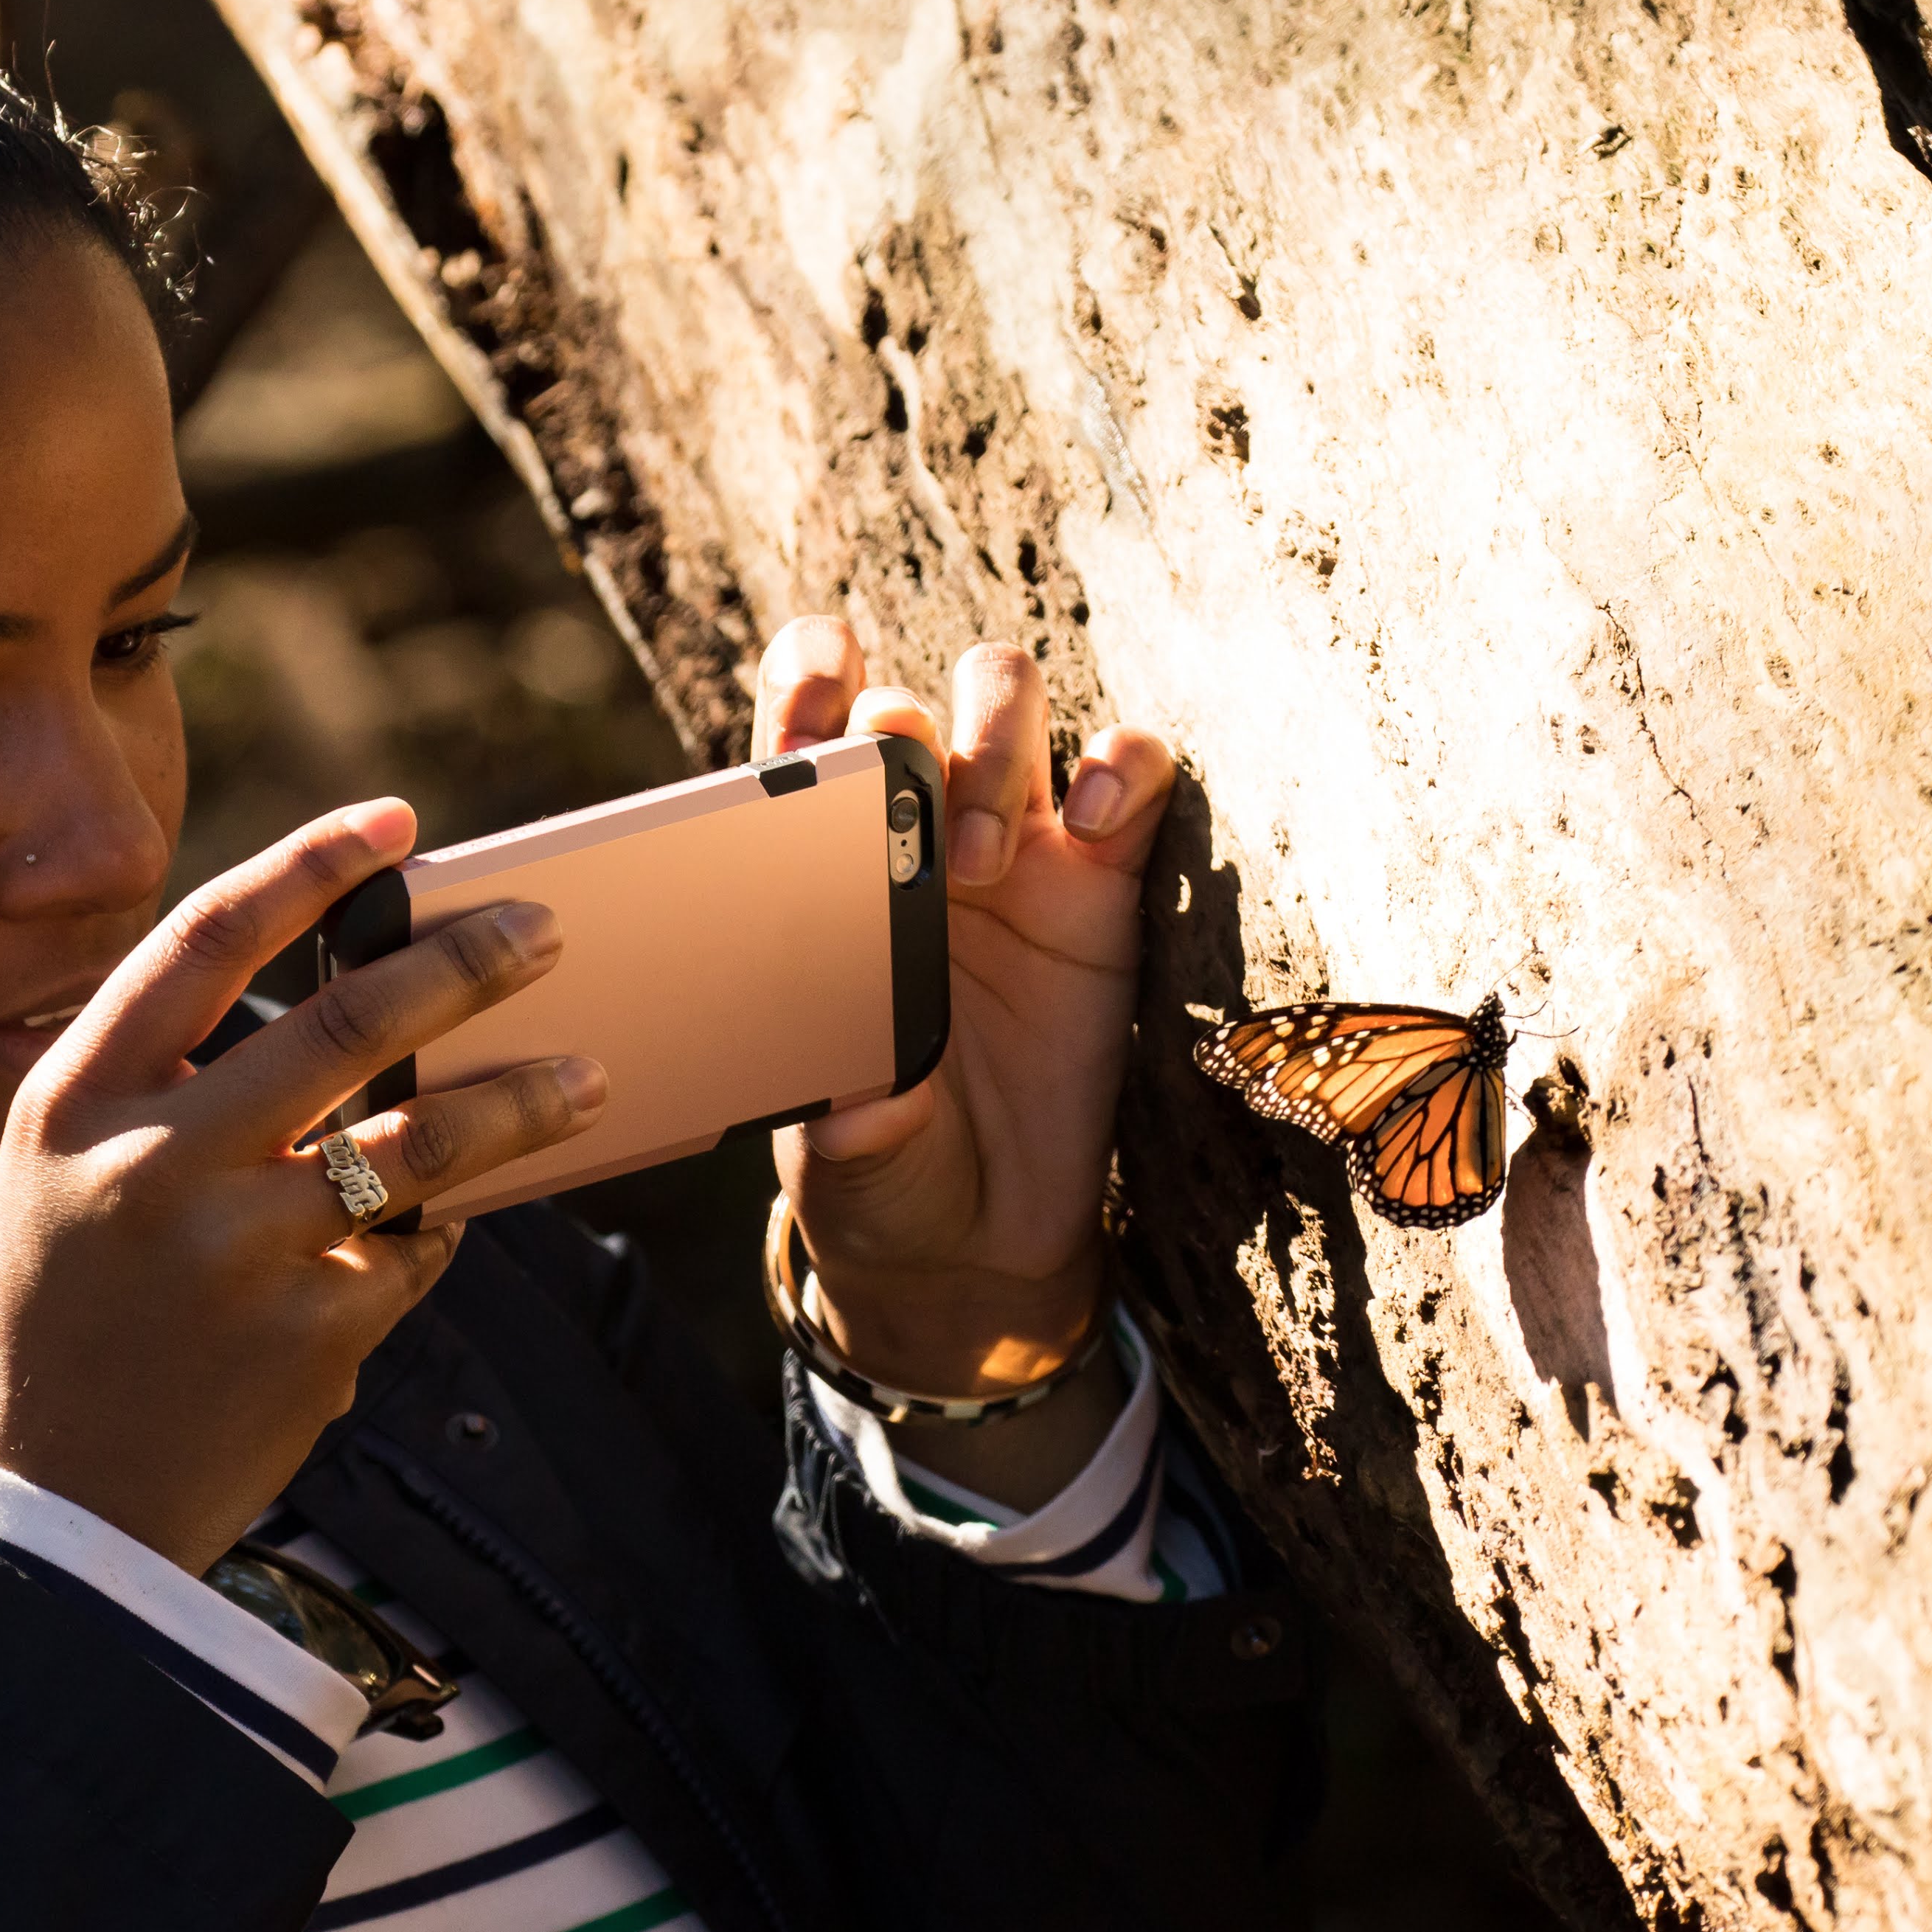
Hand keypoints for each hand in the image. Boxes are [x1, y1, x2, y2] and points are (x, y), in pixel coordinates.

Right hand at [0, 800, 606, 1570]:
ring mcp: (235, 1255)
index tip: (395, 818)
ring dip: (522, 1100)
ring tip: (587, 1074)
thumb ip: (172, 1087)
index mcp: (76, 1101)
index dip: (307, 863)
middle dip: (467, 964)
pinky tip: (450, 1225)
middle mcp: (152, 1165)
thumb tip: (359, 1003)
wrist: (48, 1514)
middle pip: (347, 1025)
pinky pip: (415, 1253)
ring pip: (421, 1142)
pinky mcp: (308, 1339)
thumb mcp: (66, 1176)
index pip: (205, 939)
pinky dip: (440, 1231)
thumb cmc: (66, 1316)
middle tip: (546, 931)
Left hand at [761, 624, 1174, 1419]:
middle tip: (896, 791)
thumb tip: (864, 1101)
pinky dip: (1122, 769)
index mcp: (821, 870)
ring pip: (1007, 706)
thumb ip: (849, 1122)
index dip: (802, 691)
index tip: (798, 732)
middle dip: (896, 715)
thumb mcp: (845, 1157)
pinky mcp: (1109, 884)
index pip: (805, 728)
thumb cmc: (882, 1172)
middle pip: (906, 695)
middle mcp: (915, 836)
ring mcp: (1018, 850)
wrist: (976, 1241)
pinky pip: (1133, 777)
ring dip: (990, 743)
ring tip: (981, 858)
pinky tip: (1096, 823)